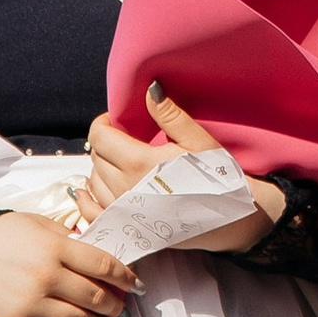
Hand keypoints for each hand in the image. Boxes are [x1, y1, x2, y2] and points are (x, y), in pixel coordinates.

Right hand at [0, 212, 136, 316]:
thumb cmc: (7, 235)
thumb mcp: (42, 225)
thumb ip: (71, 240)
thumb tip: (99, 256)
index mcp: (56, 249)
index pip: (102, 265)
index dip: (125, 277)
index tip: (138, 286)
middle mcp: (47, 277)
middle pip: (93, 296)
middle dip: (115, 306)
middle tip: (125, 310)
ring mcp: (31, 303)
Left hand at [77, 82, 284, 252]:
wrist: (230, 218)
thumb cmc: (218, 178)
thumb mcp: (199, 142)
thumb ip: (170, 115)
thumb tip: (149, 89)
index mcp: (139, 163)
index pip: (100, 136)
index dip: (104, 122)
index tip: (117, 118)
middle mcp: (124, 188)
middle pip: (96, 157)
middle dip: (105, 142)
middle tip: (124, 137)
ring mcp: (124, 211)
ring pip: (93, 182)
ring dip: (100, 167)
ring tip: (118, 160)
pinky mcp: (127, 228)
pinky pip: (93, 213)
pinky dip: (87, 200)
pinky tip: (87, 192)